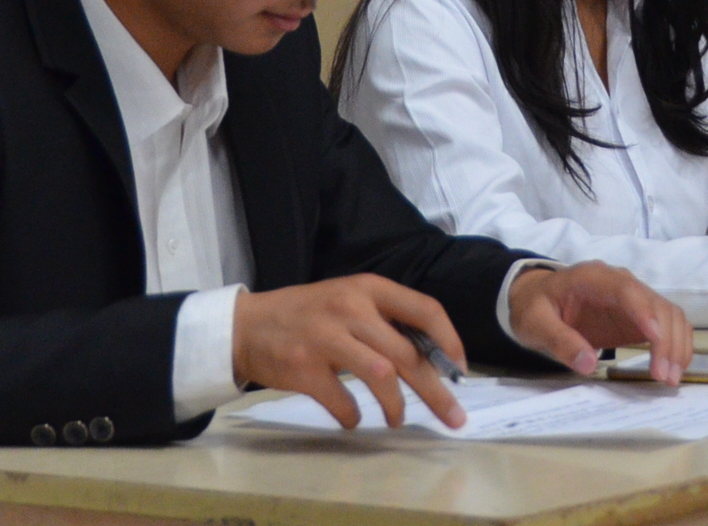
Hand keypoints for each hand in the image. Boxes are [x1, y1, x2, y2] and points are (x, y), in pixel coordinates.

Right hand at [231, 274, 466, 429]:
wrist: (247, 325)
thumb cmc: (309, 314)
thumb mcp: (349, 300)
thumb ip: (385, 320)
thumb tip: (432, 358)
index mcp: (368, 288)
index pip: (424, 310)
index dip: (449, 341)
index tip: (460, 370)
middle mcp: (351, 308)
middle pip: (409, 353)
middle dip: (437, 390)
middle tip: (454, 418)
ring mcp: (326, 337)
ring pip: (382, 375)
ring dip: (396, 406)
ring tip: (397, 420)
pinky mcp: (304, 367)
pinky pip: (342, 401)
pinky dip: (352, 416)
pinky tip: (351, 419)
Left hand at [507, 262, 690, 383]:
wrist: (536, 299)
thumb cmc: (535, 307)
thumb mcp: (535, 324)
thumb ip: (559, 341)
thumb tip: (588, 363)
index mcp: (593, 278)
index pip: (627, 290)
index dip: (644, 312)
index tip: (655, 339)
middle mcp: (621, 283)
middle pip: (656, 304)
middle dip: (666, 340)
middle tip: (663, 376)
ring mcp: (633, 300)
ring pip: (669, 314)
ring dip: (676, 345)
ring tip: (670, 378)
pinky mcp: (639, 317)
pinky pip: (667, 326)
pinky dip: (676, 345)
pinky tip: (673, 368)